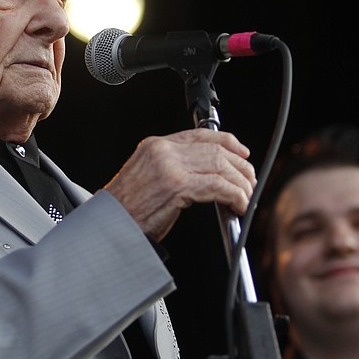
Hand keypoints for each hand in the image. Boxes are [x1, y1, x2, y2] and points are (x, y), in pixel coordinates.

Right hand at [104, 129, 255, 241]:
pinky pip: (217, 186)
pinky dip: (234, 195)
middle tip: (249, 182)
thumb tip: (206, 174)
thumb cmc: (126, 209)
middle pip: (215, 150)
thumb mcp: (147, 177)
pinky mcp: (177, 186)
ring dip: (240, 183)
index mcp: (155, 145)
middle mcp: (162, 150)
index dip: (228, 142)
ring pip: (220, 166)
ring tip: (245, 197)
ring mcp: (169, 166)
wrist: (109, 225)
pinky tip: (236, 206)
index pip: (200, 134)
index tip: (241, 152)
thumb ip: (173, 167)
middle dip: (240, 167)